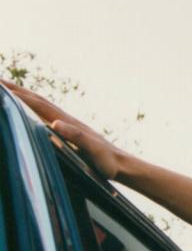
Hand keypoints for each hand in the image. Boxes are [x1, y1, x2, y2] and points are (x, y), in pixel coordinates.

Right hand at [2, 79, 122, 178]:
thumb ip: (77, 137)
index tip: (0, 86)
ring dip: (22, 95)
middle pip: (36, 99)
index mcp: (67, 122)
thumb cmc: (107, 161)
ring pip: (39, 105)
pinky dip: (31, 107)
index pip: (38, 104)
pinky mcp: (66, 131)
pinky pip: (44, 114)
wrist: (121, 164)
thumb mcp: (93, 151)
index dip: (18, 95)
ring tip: (5, 88)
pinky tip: (26, 108)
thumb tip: (56, 123)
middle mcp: (64, 119)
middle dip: (15, 89)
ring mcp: (65, 124)